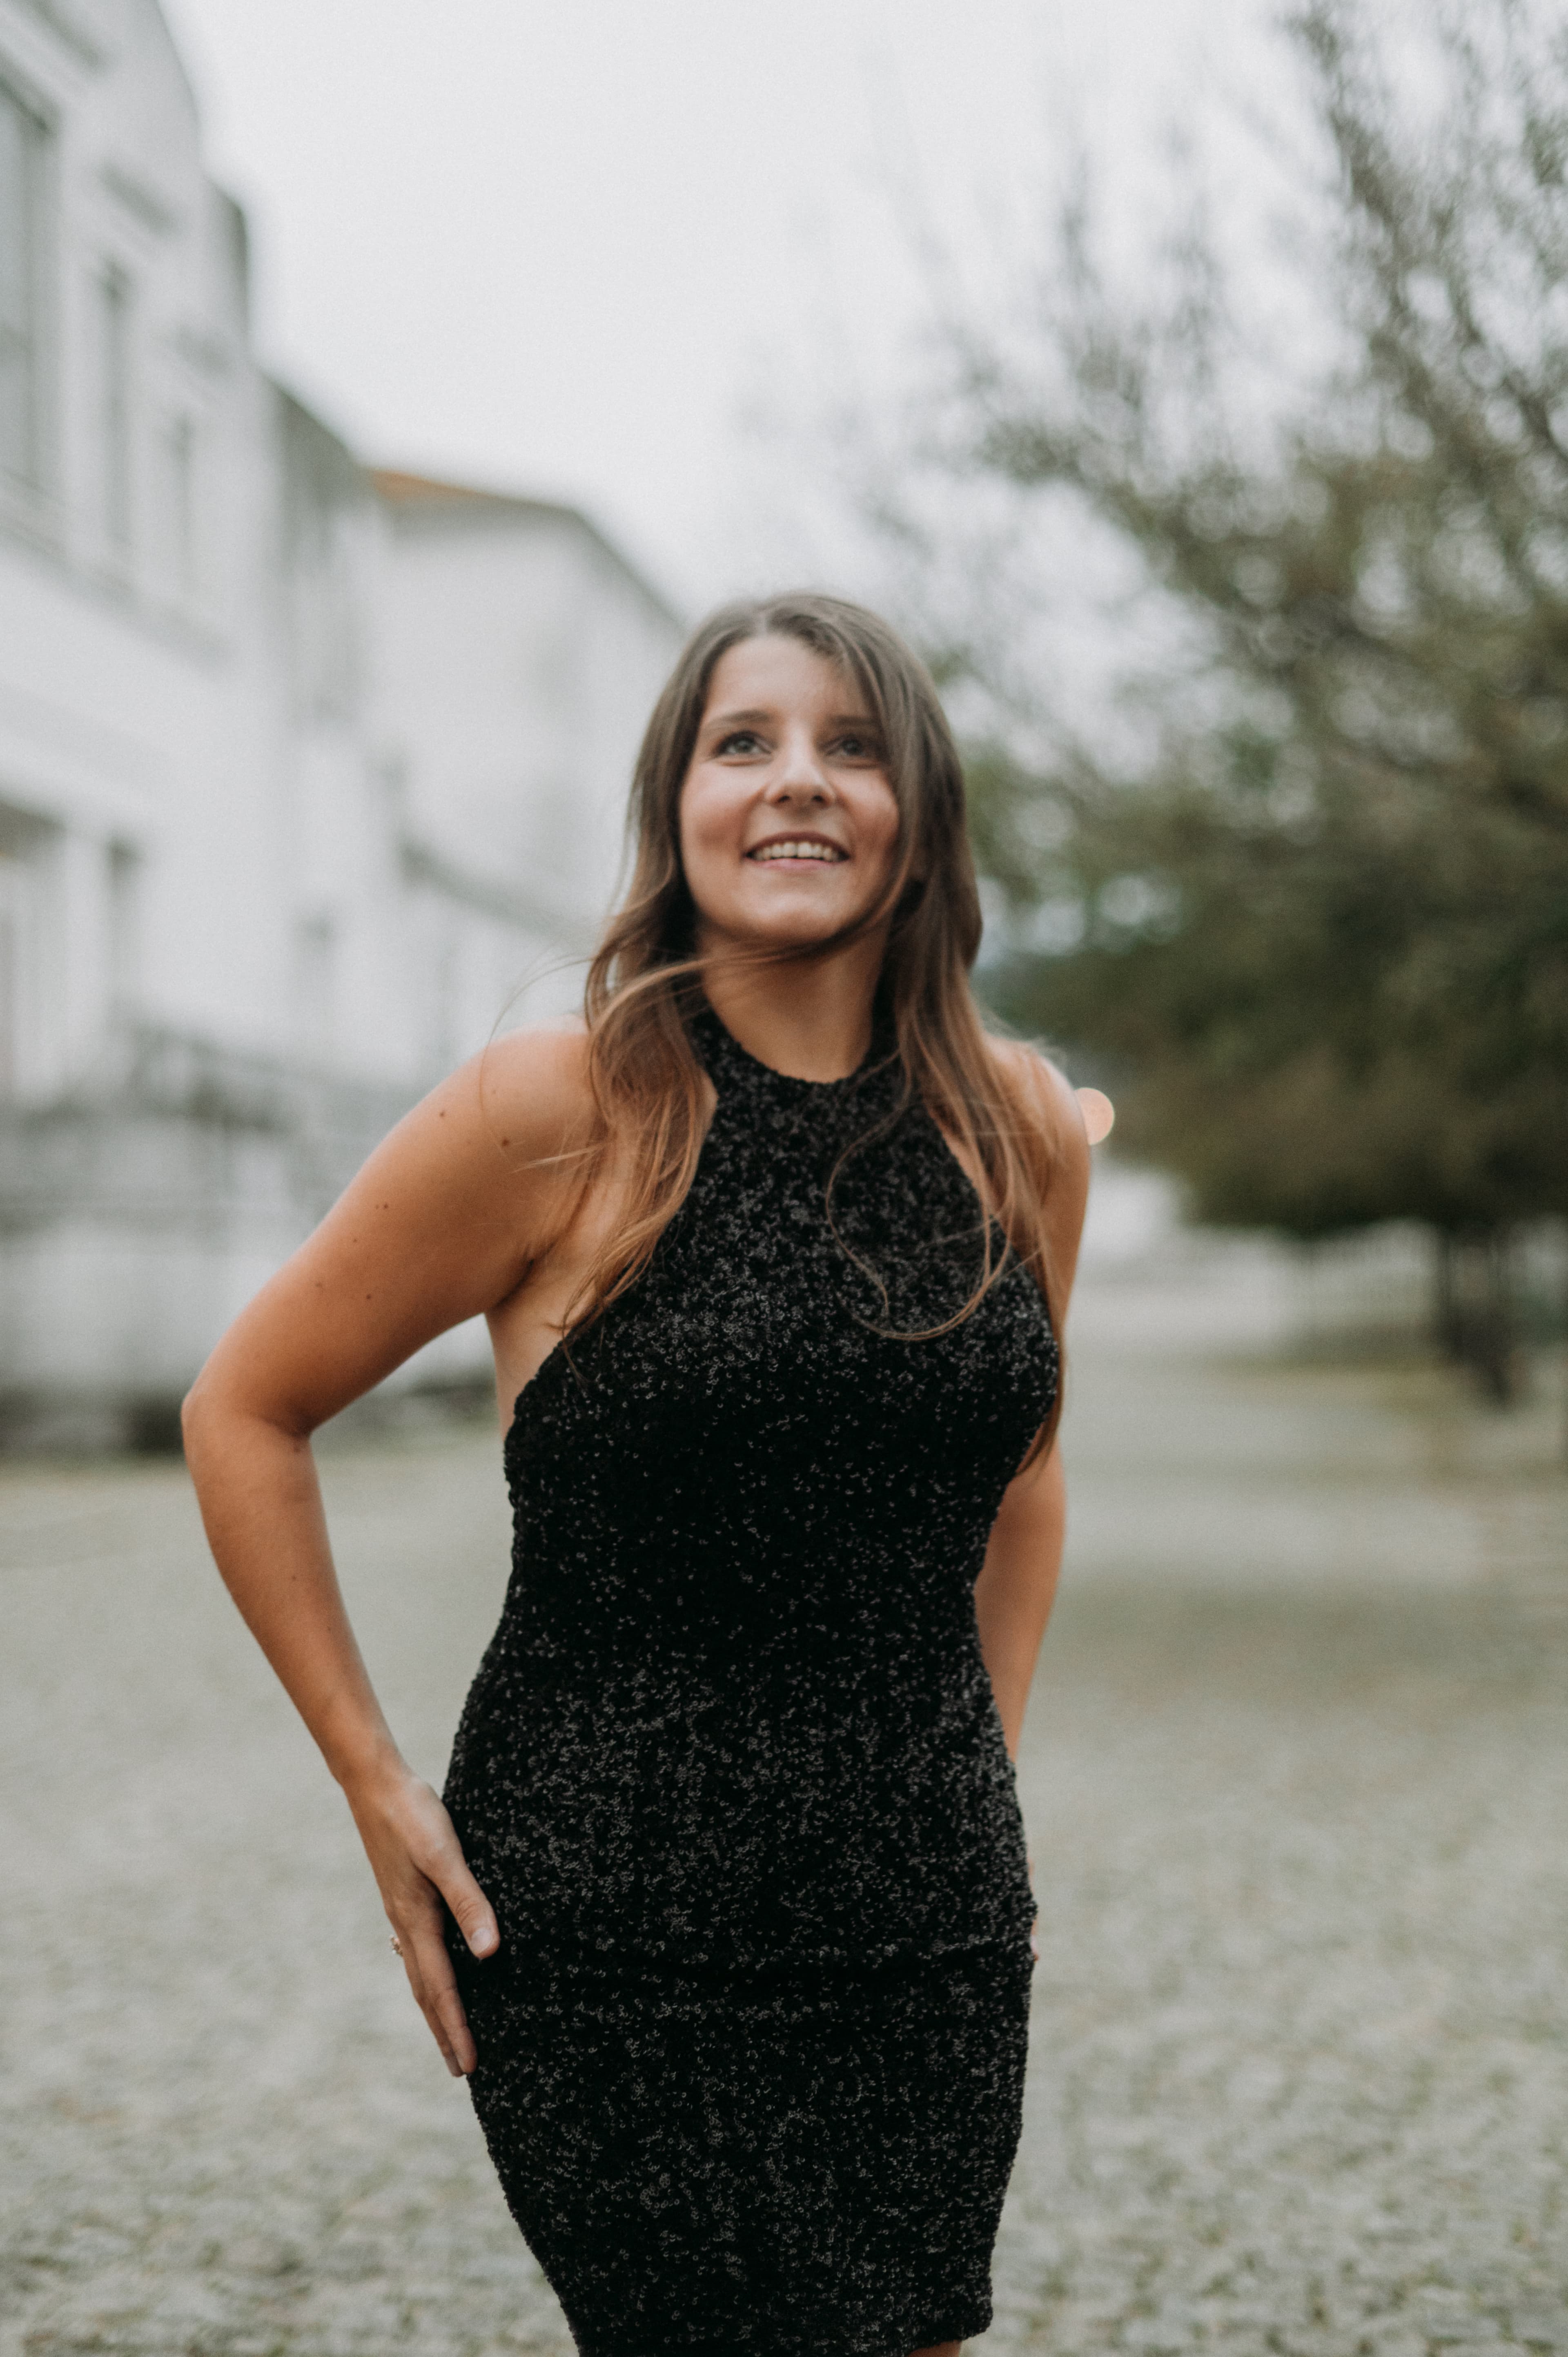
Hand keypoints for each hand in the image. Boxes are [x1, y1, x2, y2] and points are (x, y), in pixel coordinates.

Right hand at [345, 1766, 498, 2075]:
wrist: (375, 1783)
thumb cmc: (413, 1815)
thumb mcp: (446, 1855)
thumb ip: (469, 1902)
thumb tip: (489, 1954)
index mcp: (418, 1921)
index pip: (442, 1988)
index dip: (457, 2027)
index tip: (469, 2066)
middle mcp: (406, 1924)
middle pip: (427, 1991)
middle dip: (443, 2031)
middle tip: (458, 2069)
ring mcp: (401, 1911)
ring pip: (419, 1972)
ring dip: (434, 2006)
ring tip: (446, 2032)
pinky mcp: (402, 1895)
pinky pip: (417, 1949)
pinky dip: (428, 1973)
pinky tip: (432, 1970)